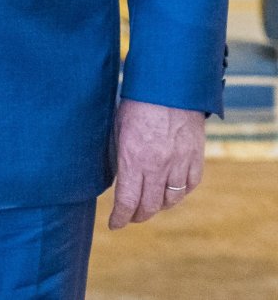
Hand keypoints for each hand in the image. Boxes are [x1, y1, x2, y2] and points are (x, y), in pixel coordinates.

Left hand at [108, 98, 204, 227]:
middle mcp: (157, 166)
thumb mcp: (118, 126)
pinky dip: (179, 194)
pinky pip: (188, 187)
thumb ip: (119, 154)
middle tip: (130, 217)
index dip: (120, 218)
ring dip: (158, 207)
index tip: (114, 224)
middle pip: (149, 206)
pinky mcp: (195, 159)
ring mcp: (179, 164)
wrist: (170, 85)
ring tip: (149, 205)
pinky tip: (170, 192)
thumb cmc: (137, 102)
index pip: (127, 201)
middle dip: (137, 216)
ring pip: (170, 201)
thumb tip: (117, 177)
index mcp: (133, 158)